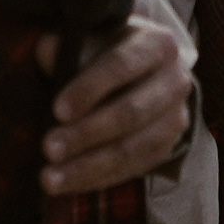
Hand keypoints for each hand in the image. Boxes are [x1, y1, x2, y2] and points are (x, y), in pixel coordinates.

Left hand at [45, 2, 192, 198]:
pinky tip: (68, 184)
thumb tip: (48, 53)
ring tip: (50, 177)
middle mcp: (175, 81)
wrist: (143, 73)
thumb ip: (69, 46)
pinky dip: (97, 179)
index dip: (89, 88)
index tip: (57, 110)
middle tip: (48, 148)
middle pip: (130, 113)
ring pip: (131, 149)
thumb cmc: (108, 51)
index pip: (122, 65)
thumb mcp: (92, 39)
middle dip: (85, 134)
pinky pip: (131, 170)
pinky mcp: (167, 148)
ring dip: (87, 166)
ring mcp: (175, 119)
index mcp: (158, 45)